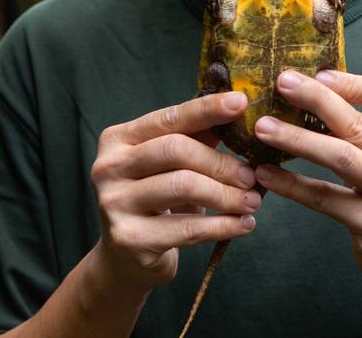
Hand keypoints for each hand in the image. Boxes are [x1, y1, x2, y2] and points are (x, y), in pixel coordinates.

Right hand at [90, 92, 261, 293]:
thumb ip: (197, 135)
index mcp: (118, 138)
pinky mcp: (129, 239)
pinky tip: (243, 223)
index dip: (206, 109)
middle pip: (175, 150)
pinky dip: (223, 225)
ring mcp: (114, 204)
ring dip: (226, 195)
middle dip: (220, 162)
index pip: (169, 117)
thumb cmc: (157, 197)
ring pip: (182, 186)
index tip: (241, 102)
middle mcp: (108, 167)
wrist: (125, 258)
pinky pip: (186, 228)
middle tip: (251, 176)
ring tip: (253, 201)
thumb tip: (239, 109)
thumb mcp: (171, 162)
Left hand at [252, 70, 361, 306]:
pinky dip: (291, 184)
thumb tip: (319, 87)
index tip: (320, 73)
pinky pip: (324, 198)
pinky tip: (266, 172)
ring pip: (340, 158)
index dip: (355, 82)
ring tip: (263, 127)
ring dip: (297, 139)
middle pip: (360, 125)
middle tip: (282, 83)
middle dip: (317, 100)